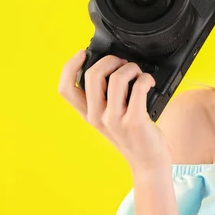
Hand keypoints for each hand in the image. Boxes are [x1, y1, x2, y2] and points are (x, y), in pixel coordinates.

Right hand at [58, 51, 171, 174]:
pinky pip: (138, 88)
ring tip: (139, 73)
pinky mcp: (134, 120)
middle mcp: (97, 117)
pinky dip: (145, 78)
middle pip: (92, 76)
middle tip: (122, 62)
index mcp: (89, 114)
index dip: (70, 67)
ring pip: (117, 78)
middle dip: (109, 60)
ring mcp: (114, 120)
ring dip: (131, 68)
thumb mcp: (111, 118)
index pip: (65, 89)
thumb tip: (112, 67)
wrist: (149, 161)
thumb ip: (106, 98)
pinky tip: (149, 81)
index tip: (83, 53)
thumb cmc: (134, 134)